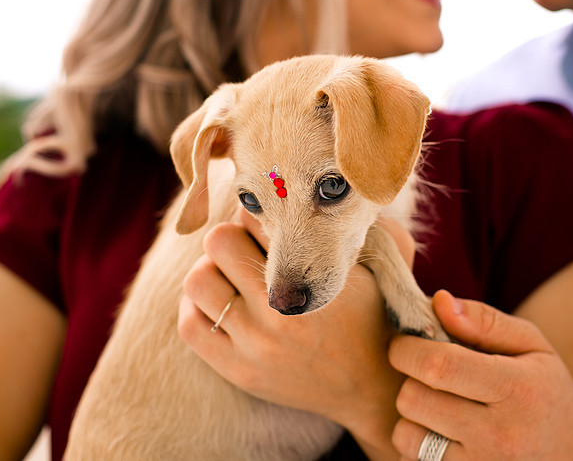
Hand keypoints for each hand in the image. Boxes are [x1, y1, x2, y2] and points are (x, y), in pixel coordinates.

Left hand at [178, 212, 407, 458]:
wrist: (372, 386)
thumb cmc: (374, 315)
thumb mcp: (382, 263)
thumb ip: (362, 221)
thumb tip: (335, 186)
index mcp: (313, 280)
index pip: (257, 217)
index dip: (263, 212)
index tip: (272, 222)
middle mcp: (280, 314)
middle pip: (219, 241)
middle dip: (232, 237)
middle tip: (248, 248)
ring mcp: (255, 346)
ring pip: (198, 281)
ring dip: (212, 271)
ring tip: (233, 277)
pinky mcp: (238, 371)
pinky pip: (190, 325)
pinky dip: (197, 307)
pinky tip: (220, 303)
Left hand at [389, 290, 572, 459]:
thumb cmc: (548, 392)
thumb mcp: (532, 345)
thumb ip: (484, 320)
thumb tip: (438, 302)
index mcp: (516, 389)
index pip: (439, 366)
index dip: (408, 349)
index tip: (405, 343)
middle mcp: (499, 435)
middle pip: (414, 400)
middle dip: (409, 380)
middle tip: (428, 374)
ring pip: (406, 435)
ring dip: (412, 417)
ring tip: (438, 407)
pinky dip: (417, 446)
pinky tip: (442, 435)